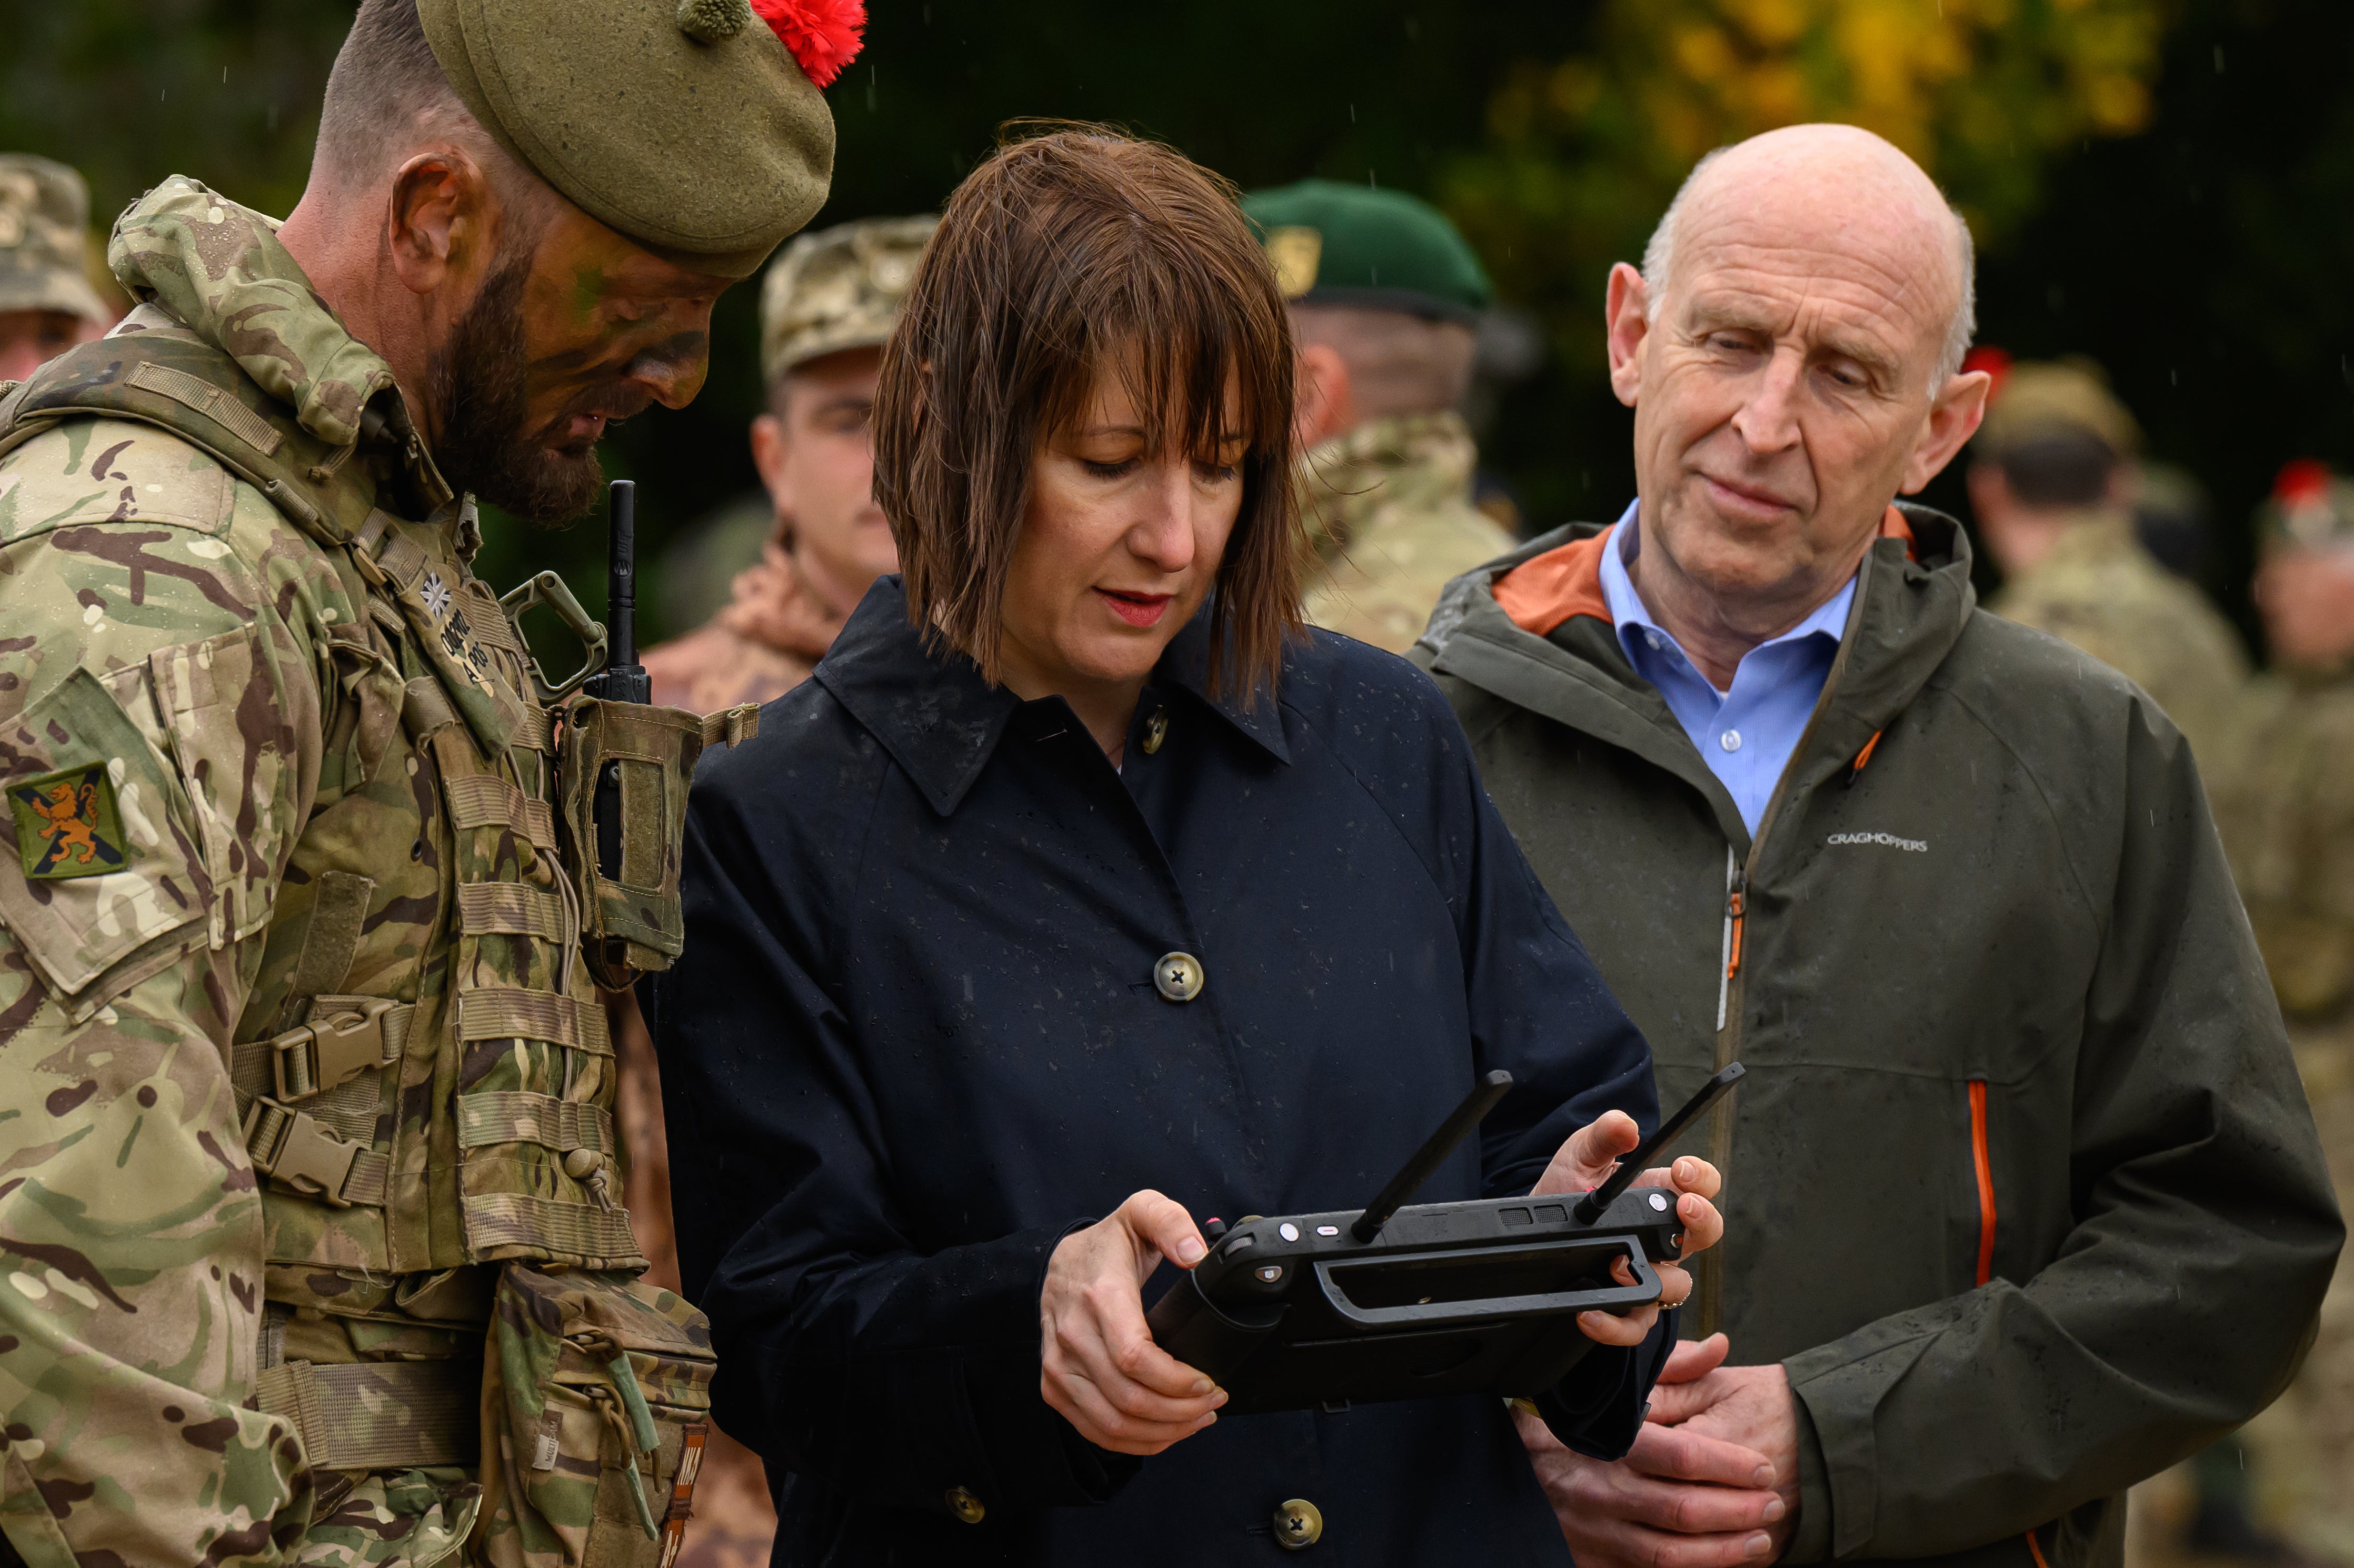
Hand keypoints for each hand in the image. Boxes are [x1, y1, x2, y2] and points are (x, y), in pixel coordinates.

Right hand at [1040, 1189, 1226, 1454]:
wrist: (1060, 1261)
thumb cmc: (1107, 1244)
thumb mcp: (1141, 1212)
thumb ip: (1170, 1222)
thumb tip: (1194, 1253)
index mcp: (1098, 1298)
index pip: (1136, 1358)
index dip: (1178, 1381)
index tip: (1210, 1381)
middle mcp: (1072, 1337)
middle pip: (1129, 1398)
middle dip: (1181, 1410)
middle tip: (1213, 1401)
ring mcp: (1059, 1367)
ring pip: (1113, 1423)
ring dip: (1163, 1431)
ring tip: (1198, 1418)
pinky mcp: (1054, 1387)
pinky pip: (1096, 1430)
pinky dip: (1136, 1441)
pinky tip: (1166, 1431)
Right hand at [1514, 1335, 1788, 1567]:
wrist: (1509, 1467)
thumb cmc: (1567, 1422)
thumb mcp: (1610, 1383)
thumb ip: (1668, 1367)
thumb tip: (1720, 1348)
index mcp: (1609, 1443)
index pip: (1681, 1456)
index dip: (1730, 1465)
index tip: (1763, 1467)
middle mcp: (1602, 1489)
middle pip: (1683, 1509)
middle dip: (1738, 1510)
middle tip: (1773, 1504)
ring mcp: (1595, 1531)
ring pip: (1669, 1553)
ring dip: (1723, 1550)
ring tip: (1760, 1539)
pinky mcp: (1590, 1559)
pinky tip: (1719, 1562)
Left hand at [1532, 1110, 1723, 1346]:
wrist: (1532, 1230)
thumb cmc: (1564, 1191)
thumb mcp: (1578, 1156)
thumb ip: (1602, 1136)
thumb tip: (1626, 1125)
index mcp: (1658, 1195)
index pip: (1702, 1185)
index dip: (1702, 1178)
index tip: (1683, 1172)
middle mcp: (1662, 1236)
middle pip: (1707, 1232)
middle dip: (1703, 1220)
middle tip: (1684, 1208)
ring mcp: (1649, 1272)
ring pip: (1678, 1284)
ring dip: (1657, 1276)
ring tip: (1618, 1264)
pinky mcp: (1626, 1307)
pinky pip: (1634, 1325)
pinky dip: (1614, 1324)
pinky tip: (1589, 1311)